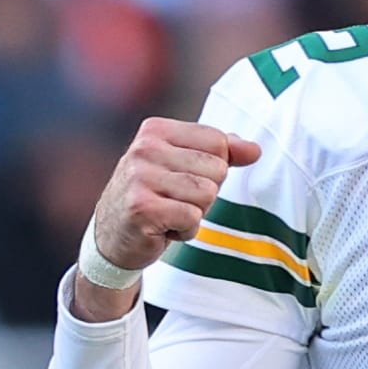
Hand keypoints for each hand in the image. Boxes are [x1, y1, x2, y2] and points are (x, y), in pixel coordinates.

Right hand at [71, 118, 261, 320]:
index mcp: (156, 130)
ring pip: (207, 194)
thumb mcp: (186, 167)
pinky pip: (193, 218)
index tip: (183, 179)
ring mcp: (139, 177)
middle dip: (205, 194)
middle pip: (216, 169)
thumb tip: (255, 150)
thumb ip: (222, 153)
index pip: (218, 142)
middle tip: (174, 201)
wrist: (112, 238)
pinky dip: (185, 232)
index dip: (213, 169)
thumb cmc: (156, 198)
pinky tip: (162, 229)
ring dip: (195, 213)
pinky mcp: (141, 208)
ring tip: (168, 214)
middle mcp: (144, 148)